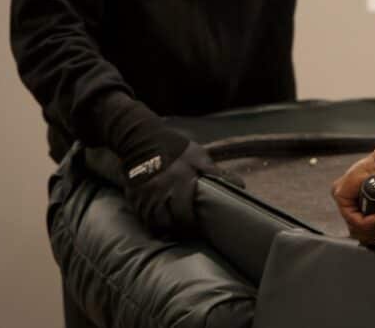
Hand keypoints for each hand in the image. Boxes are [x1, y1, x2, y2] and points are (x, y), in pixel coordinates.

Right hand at [123, 136, 241, 235]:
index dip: (191, 227)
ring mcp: (146, 197)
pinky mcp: (134, 196)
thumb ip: (216, 173)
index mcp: (180, 185)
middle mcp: (161, 194)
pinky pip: (141, 216)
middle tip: (187, 234)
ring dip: (164, 229)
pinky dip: (150, 222)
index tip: (198, 230)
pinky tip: (158, 223)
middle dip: (178, 231)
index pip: (185, 215)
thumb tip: (240, 184)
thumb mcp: (199, 157)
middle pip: (168, 223)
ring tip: (173, 232)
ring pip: (153, 223)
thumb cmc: (176, 149)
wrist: (143, 140)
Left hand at [332, 154, 374, 243]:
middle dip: (373, 233)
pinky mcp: (341, 193)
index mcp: (369, 206)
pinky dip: (364, 222)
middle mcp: (356, 203)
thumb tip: (374, 235)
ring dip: (370, 227)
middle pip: (357, 233)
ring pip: (353, 228)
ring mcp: (348, 199)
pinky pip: (350, 218)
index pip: (363, 232)